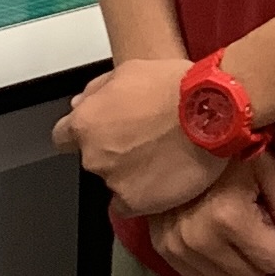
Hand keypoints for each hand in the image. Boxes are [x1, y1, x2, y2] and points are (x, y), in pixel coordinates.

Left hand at [56, 57, 229, 218]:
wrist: (212, 113)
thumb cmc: (175, 87)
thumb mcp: (129, 70)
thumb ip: (97, 90)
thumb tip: (80, 103)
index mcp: (86, 122)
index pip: (63, 138)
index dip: (82, 136)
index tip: (99, 135)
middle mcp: (93, 155)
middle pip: (94, 160)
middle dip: (113, 153)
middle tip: (145, 142)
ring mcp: (113, 181)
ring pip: (114, 182)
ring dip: (131, 173)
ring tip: (162, 158)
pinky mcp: (136, 202)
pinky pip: (131, 205)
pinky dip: (144, 196)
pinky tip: (163, 180)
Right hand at [146, 151, 274, 275]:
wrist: (177, 137)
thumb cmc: (231, 151)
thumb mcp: (268, 171)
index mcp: (230, 217)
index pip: (274, 261)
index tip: (264, 215)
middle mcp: (200, 239)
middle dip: (256, 252)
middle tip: (247, 220)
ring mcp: (177, 246)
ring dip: (234, 261)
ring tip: (226, 225)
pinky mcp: (162, 249)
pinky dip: (210, 263)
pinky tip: (207, 233)